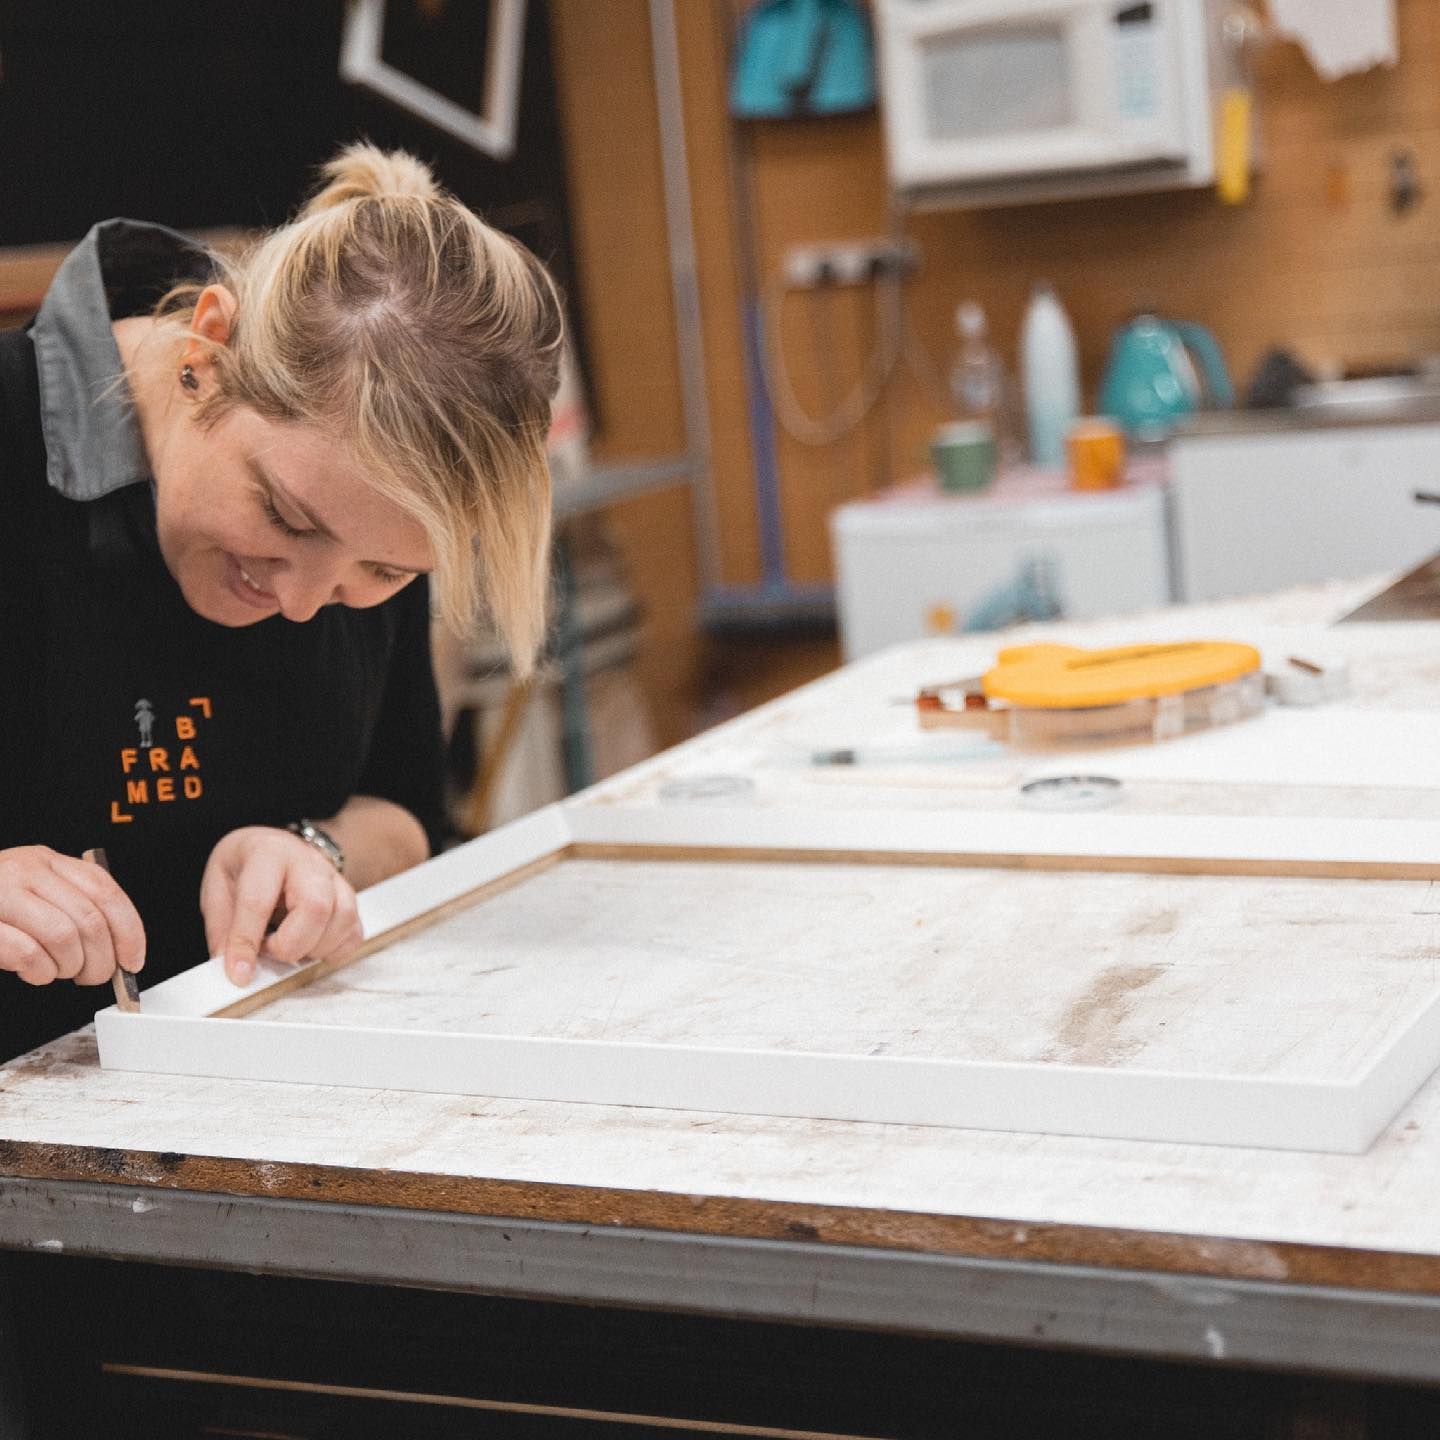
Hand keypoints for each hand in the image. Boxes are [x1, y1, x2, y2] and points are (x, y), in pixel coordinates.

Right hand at [0, 846, 145, 985]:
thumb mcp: (35, 894)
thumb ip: (72, 908)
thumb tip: (121, 949)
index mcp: (46, 860)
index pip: (105, 890)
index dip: (129, 930)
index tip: (133, 960)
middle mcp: (25, 869)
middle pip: (89, 919)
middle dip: (101, 959)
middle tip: (94, 976)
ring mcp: (0, 893)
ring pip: (63, 936)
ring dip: (68, 967)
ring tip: (58, 972)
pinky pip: (28, 953)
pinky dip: (40, 971)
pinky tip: (34, 972)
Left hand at [201, 827, 361, 985]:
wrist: (276, 847)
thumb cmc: (247, 866)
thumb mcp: (217, 886)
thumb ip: (222, 928)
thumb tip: (230, 968)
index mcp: (267, 853)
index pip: (258, 901)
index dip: (246, 942)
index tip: (239, 973)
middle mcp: (308, 863)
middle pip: (315, 908)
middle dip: (291, 945)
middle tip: (270, 951)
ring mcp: (335, 880)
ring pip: (342, 920)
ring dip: (313, 948)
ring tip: (289, 946)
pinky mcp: (349, 898)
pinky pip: (353, 933)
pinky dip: (333, 951)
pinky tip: (310, 946)